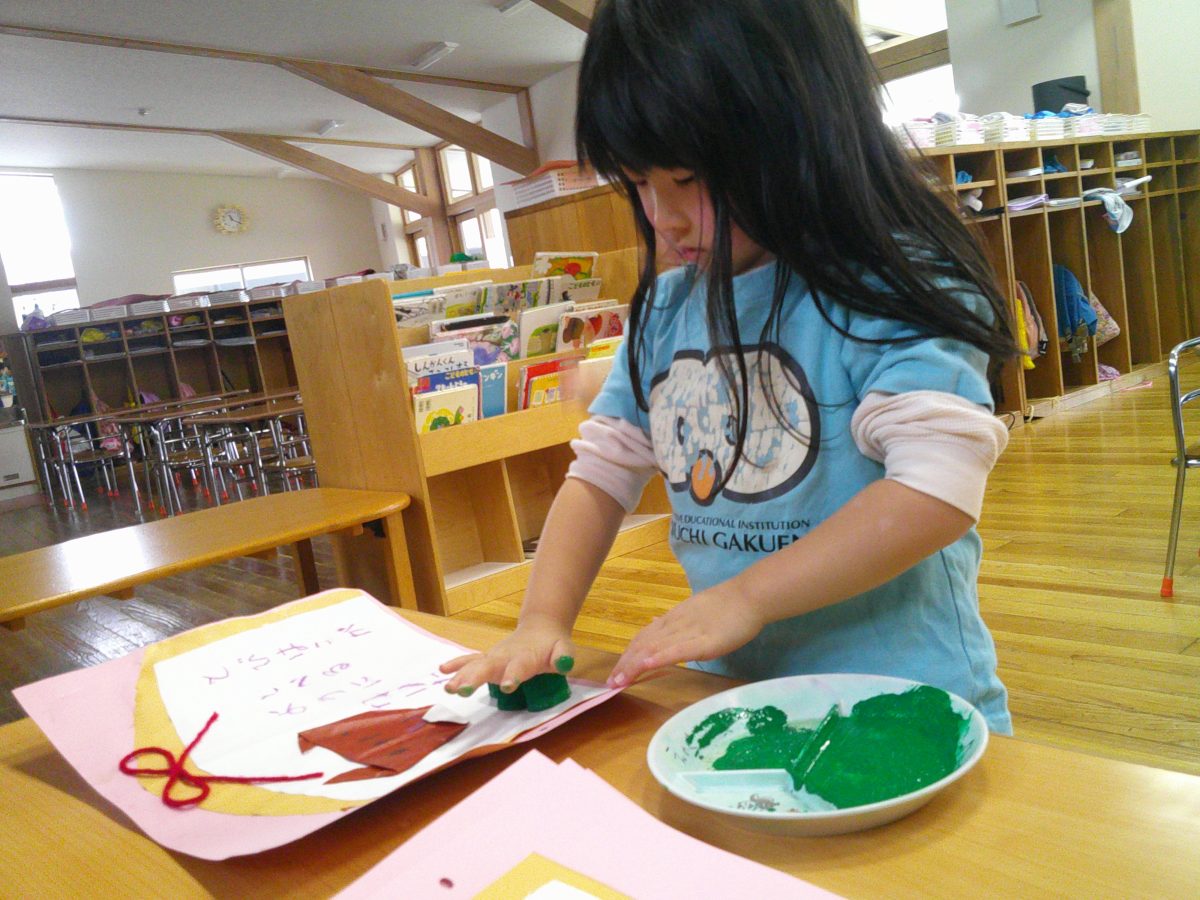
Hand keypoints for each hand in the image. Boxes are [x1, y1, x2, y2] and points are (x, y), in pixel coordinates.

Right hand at [439, 616, 574, 695]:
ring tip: (448, 687)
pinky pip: (470, 660)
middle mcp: (506, 656)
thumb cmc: (552, 644)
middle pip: (489, 666)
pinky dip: (457, 664)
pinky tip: (442, 670)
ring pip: (475, 664)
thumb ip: (563, 656)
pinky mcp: (487, 659)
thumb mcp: (563, 648)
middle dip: (474, 678)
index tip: (507, 686)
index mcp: (526, 657)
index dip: (514, 675)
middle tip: (460, 689)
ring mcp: (494, 657)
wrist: (540, 627)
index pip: (519, 667)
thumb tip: (565, 663)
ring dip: (461, 675)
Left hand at [607, 585, 763, 687]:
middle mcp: (675, 624)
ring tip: (620, 680)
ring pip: (654, 648)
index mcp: (673, 619)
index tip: (617, 671)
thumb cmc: (729, 606)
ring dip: (634, 665)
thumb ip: (676, 622)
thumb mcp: (695, 612)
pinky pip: (676, 650)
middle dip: (625, 664)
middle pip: (643, 644)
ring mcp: (688, 632)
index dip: (628, 654)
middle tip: (611, 683)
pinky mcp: (703, 641)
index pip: (644, 637)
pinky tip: (645, 665)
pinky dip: (658, 658)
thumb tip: (656, 625)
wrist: (750, 596)